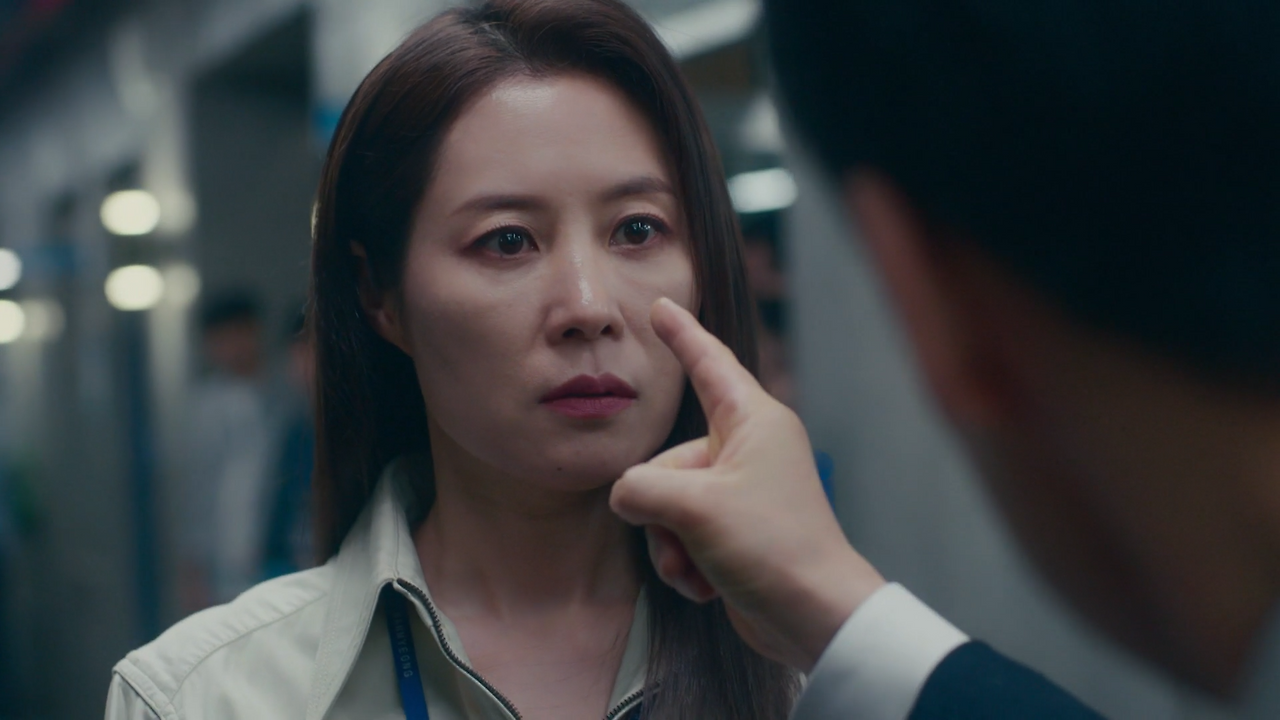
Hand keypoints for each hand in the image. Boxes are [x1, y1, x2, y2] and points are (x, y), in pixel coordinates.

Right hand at [611, 298, 886, 671]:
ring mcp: (742, 492)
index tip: (661, 304)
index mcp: (753, 421)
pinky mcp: (736, 531)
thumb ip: (641, 488)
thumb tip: (626, 496)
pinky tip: (705, 585)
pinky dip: (685, 560)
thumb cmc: (771, 547)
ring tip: (696, 566)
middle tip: (683, 535)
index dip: (681, 334)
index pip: (709, 363)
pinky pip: (684, 532)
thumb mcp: (695, 508)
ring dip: (670, 542)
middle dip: (661, 505)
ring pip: (670, 501)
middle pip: (670, 457)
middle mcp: (748, 449)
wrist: (815, 617)